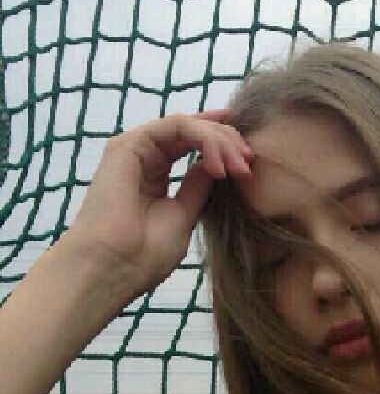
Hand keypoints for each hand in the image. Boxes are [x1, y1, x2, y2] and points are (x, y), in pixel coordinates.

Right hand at [65, 109, 252, 299]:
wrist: (114, 267)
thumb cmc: (145, 254)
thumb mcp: (185, 215)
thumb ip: (198, 187)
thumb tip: (215, 166)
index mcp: (156, 175)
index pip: (193, 146)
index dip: (224, 144)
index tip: (250, 157)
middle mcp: (144, 158)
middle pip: (193, 133)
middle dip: (228, 143)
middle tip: (248, 164)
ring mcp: (135, 150)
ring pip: (187, 126)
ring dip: (219, 141)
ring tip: (237, 167)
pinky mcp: (128, 145)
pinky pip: (174, 126)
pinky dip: (203, 139)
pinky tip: (217, 165)